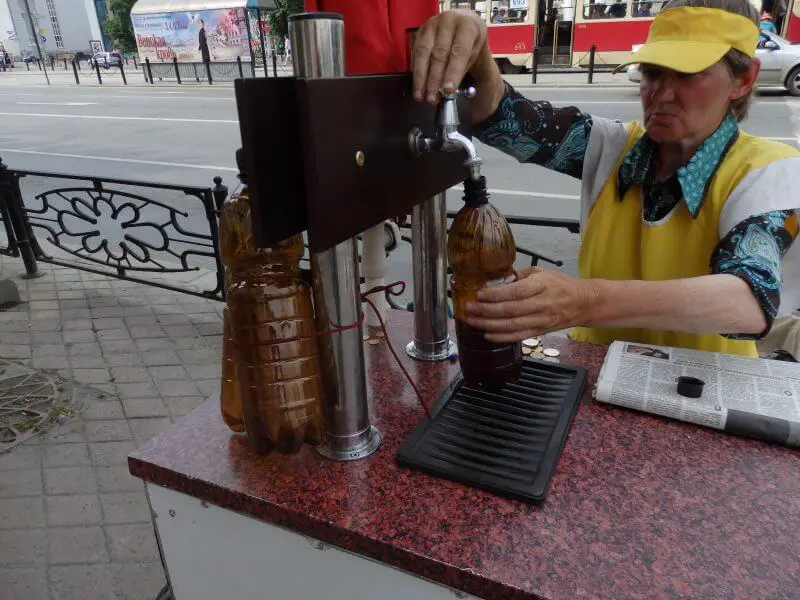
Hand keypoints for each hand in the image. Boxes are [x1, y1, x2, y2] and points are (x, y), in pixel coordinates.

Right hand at [412, 11, 497, 107]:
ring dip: (421, 77)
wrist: (463, 22)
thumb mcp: (475, 54)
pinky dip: (416, 71)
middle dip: (434, 79)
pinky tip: (417, 86)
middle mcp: (448, 21)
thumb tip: (446, 89)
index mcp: (467, 25)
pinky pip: (416, 53)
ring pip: (423, 53)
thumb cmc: (471, 42)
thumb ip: (462, 69)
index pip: (459, 52)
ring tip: (421, 96)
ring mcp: (432, 24)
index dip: (452, 72)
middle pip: (439, 53)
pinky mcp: (421, 30)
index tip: (448, 90)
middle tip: (432, 99)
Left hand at [464, 267, 597, 341]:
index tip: (479, 294)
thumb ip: (518, 276)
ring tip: (472, 321)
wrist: (583, 303)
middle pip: (510, 310)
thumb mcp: (541, 272)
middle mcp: (542, 304)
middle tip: (469, 308)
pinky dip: (501, 337)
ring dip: (488, 324)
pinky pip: (518, 337)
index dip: (495, 295)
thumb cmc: (560, 285)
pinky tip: (487, 334)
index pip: (516, 292)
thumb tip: (495, 280)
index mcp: (542, 285)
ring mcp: (541, 320)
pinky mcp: (540, 332)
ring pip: (512, 325)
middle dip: (486, 311)